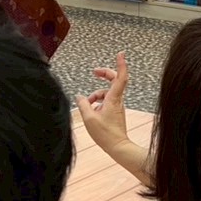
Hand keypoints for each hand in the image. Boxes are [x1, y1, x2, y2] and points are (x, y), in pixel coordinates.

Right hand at [76, 52, 153, 187]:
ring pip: (107, 92)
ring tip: (87, 104)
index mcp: (113, 99)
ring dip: (96, 94)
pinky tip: (91, 110)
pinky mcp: (115, 111)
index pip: (120, 77)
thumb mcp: (89, 118)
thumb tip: (79, 96)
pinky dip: (98, 102)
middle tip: (94, 72)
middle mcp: (117, 100)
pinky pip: (106, 100)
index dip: (121, 64)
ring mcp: (117, 105)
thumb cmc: (105, 134)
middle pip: (114, 80)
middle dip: (104, 73)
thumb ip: (83, 104)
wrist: (117, 147)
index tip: (121, 54)